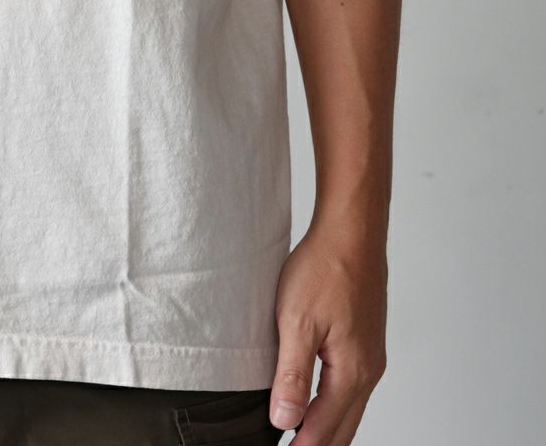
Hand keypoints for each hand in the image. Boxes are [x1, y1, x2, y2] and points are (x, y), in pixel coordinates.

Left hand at [270, 222, 387, 443]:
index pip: (324, 429)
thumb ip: (292, 375)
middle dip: (317, 445)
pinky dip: (333, 404)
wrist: (352, 233)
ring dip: (326, 427)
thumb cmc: (324, 270)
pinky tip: (317, 400)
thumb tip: (285, 421)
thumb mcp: (297, 322)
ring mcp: (371, 355)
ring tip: (300, 435)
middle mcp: (368, 370)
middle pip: (343, 427)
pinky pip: (351, 386)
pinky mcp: (366, 340)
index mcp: (351, 373)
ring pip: (349, 408)